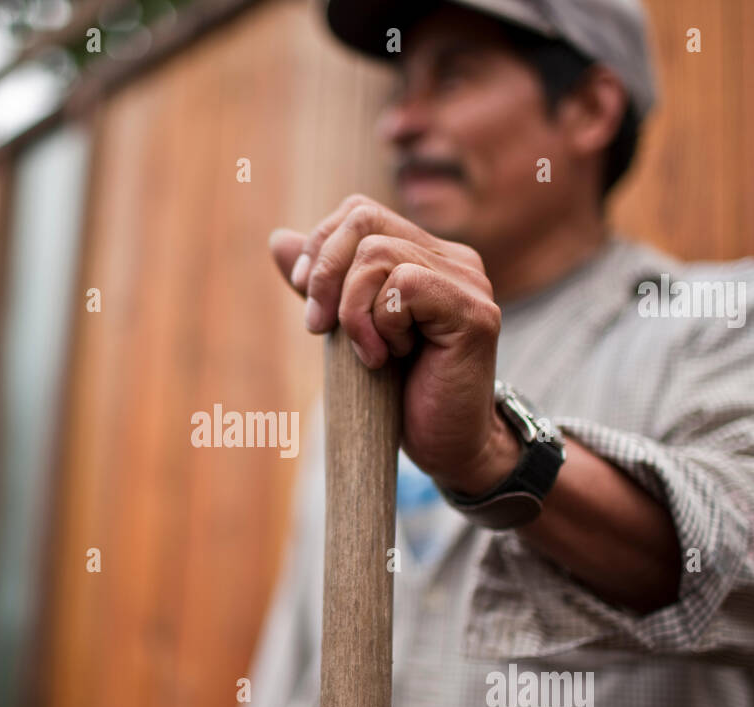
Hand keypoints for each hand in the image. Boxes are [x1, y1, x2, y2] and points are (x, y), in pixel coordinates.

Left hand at [270, 194, 518, 495]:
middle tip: (318, 328)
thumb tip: (279, 239)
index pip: (359, 213)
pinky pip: (404, 286)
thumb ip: (322, 283)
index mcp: (426, 255)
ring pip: (377, 256)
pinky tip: (390, 357)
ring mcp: (469, 282)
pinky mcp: (474, 313)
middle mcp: (454, 259)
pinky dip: (379, 324)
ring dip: (352, 311)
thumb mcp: (349, 329)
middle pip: (363, 221)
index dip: (321, 248)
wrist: (446, 446)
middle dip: (324, 275)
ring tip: (367, 354)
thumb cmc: (400, 394)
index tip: (308, 302)